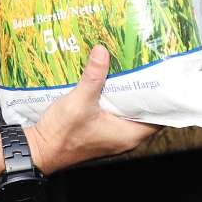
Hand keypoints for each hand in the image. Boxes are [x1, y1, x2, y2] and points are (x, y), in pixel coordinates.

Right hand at [24, 46, 158, 173]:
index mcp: (128, 135)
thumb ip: (93, 77)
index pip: (158, 116)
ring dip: (127, 94)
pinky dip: (114, 100)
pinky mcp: (101, 133)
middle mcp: (125, 138)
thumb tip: (102, 51)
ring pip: (128, 112)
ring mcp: (112, 137)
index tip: (162, 75)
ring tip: (127, 70)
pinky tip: (108, 83)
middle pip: (144, 112)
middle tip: (144, 66)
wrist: (39, 150)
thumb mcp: (78, 102)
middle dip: (143, 90)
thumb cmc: (61, 134)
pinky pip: (115, 114)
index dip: (162, 97)